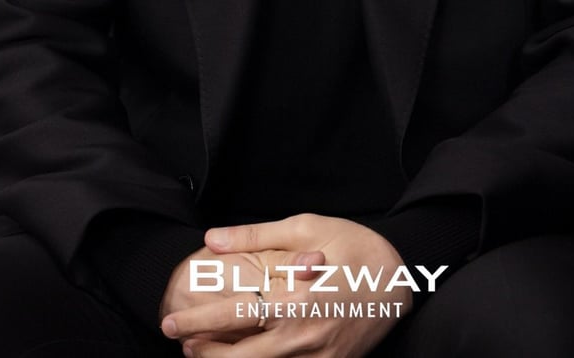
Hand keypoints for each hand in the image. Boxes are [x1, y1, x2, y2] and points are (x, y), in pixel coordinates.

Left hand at [163, 214, 405, 356]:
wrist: (403, 277)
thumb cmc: (352, 246)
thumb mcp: (306, 228)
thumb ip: (256, 237)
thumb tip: (212, 238)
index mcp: (294, 299)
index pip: (234, 316)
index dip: (197, 322)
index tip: (170, 323)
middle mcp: (303, 336)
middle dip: (205, 353)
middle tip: (181, 344)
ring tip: (202, 354)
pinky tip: (248, 356)